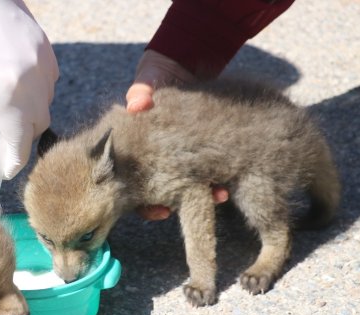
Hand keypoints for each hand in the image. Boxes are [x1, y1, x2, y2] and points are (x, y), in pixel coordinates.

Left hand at [0, 0, 58, 179]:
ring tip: (7, 113)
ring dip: (32, 113)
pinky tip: (14, 82)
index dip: (13, 161)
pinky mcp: (42, 39)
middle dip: (23, 138)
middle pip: (39, 123)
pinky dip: (37, 88)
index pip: (20, 142)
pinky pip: (48, 76)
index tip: (5, 170)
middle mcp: (33, 79)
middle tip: (2, 143)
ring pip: (47, 99)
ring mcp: (42, 57)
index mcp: (9, 94)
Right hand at [125, 50, 227, 219]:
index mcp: (132, 148)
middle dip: (176, 203)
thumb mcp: (146, 78)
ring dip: (202, 194)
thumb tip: (137, 104)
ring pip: (185, 186)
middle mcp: (153, 157)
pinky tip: (229, 185)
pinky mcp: (198, 150)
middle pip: (159, 193)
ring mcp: (176, 156)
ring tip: (221, 194)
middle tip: (194, 207)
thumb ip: (139, 90)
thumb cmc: (157, 72)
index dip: (144, 204)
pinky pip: (205, 171)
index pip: (130, 186)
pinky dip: (216, 179)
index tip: (162, 211)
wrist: (188, 58)